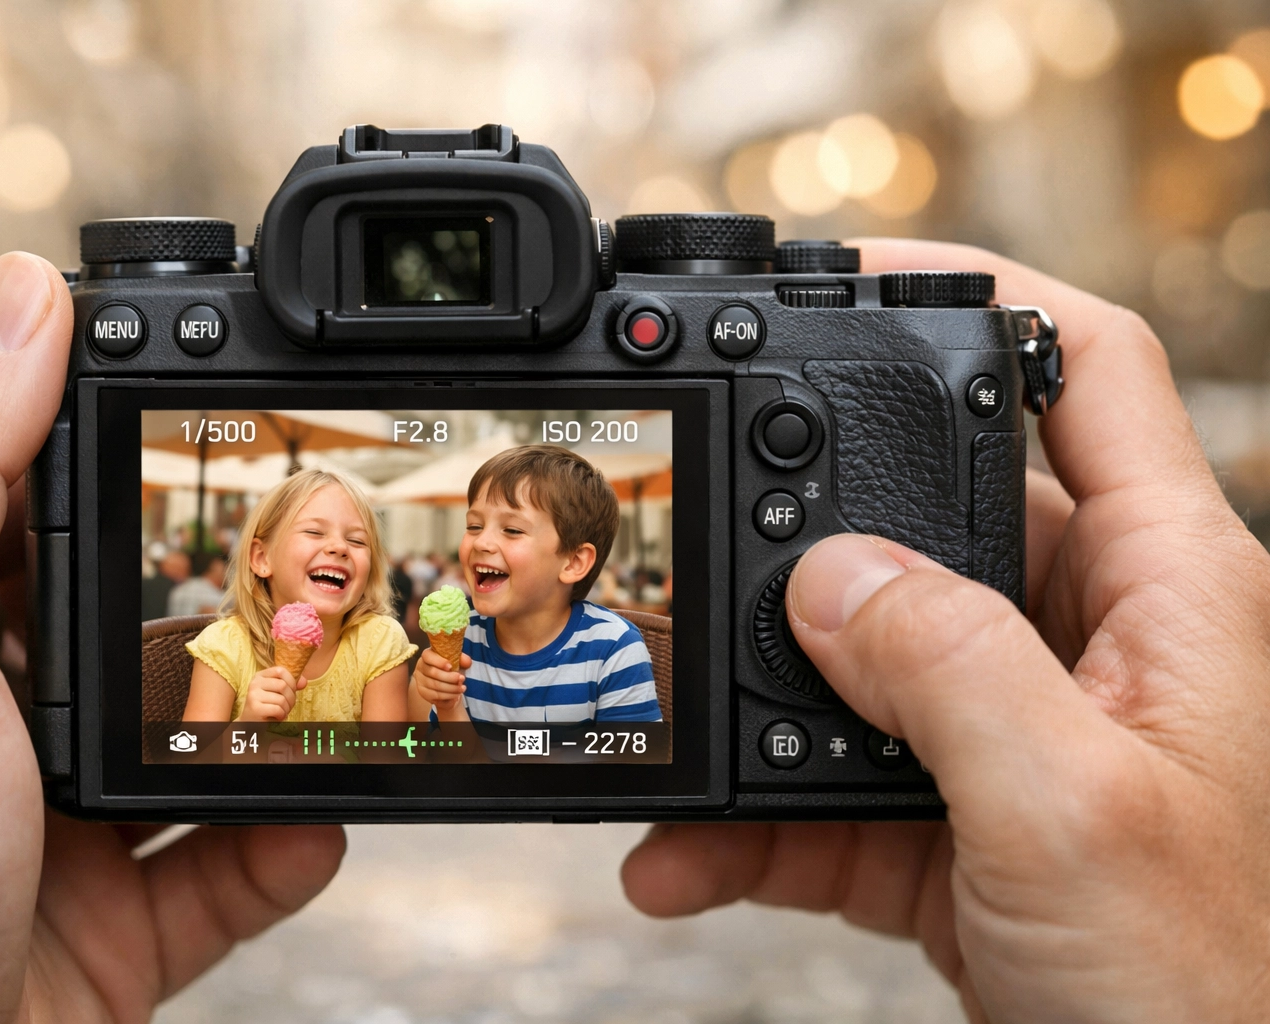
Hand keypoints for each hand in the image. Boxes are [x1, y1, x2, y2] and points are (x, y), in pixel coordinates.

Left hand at [0, 253, 344, 1022]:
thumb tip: (19, 295)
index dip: (56, 373)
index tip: (158, 335)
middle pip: (109, 573)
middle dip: (204, 550)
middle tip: (297, 522)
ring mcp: (48, 802)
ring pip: (187, 719)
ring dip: (266, 702)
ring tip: (338, 671)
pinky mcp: (110, 904)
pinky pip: (226, 859)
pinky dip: (282, 839)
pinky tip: (317, 817)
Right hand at [241, 665, 304, 721]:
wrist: (251, 723)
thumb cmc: (267, 706)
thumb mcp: (277, 692)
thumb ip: (290, 685)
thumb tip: (304, 682)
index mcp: (260, 676)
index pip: (280, 670)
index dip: (291, 681)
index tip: (291, 691)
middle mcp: (255, 683)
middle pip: (283, 685)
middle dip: (291, 698)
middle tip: (287, 706)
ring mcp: (253, 695)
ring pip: (281, 699)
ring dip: (286, 709)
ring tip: (282, 712)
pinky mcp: (255, 708)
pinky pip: (278, 709)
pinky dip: (281, 715)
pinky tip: (277, 717)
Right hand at [412, 647, 467, 711]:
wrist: (447, 685)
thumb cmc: (451, 669)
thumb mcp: (457, 662)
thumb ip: (462, 659)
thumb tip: (467, 661)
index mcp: (427, 656)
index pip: (428, 656)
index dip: (439, 661)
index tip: (450, 666)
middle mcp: (421, 667)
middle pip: (433, 672)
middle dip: (449, 677)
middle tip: (462, 678)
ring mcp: (420, 681)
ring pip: (435, 685)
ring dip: (451, 687)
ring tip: (462, 687)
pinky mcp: (423, 693)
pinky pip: (436, 695)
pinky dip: (448, 695)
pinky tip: (457, 693)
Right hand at [622, 239, 1269, 1021]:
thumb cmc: (1213, 999)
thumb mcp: (1071, 813)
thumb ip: (947, 670)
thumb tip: (826, 574)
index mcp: (1169, 596)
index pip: (1090, 375)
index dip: (989, 292)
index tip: (863, 274)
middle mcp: (1090, 645)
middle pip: (936, 514)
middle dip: (812, 525)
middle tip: (706, 516)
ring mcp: (1013, 733)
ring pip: (859, 664)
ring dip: (756, 704)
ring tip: (679, 737)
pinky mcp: (956, 823)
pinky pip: (829, 785)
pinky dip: (748, 819)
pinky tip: (688, 851)